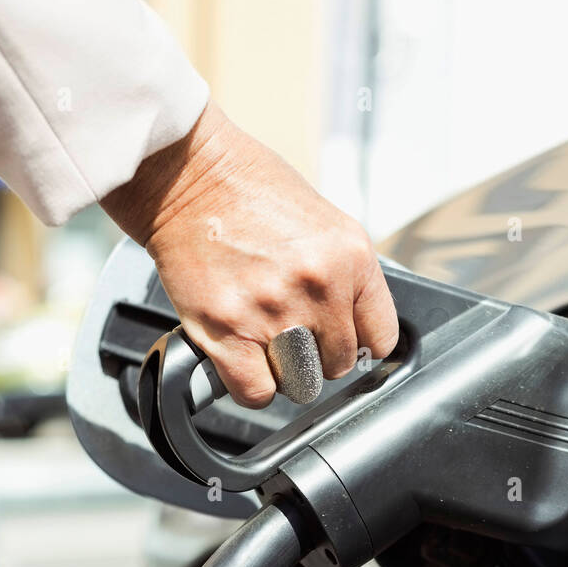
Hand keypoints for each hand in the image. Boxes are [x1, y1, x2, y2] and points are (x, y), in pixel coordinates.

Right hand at [102, 103, 397, 406]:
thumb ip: (345, 276)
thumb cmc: (249, 190)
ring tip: (264, 340)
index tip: (341, 337)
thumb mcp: (324, 222)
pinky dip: (250, 385)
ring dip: (283, 372)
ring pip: (300, 383)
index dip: (359, 341)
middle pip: (338, 364)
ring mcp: (273, 311)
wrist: (186, 174)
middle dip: (316, 355)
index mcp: (351, 257)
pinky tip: (243, 358)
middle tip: (291, 330)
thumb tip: (355, 328)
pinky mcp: (228, 330)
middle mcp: (318, 286)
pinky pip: (257, 392)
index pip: (381, 337)